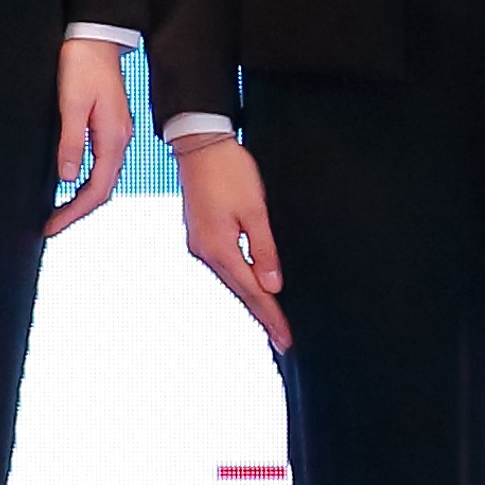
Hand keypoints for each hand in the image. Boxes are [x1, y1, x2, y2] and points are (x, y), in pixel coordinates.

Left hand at [44, 35, 134, 237]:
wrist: (96, 39)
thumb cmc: (83, 66)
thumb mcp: (72, 104)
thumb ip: (71, 142)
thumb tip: (67, 177)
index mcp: (113, 138)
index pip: (96, 189)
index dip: (74, 212)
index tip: (52, 226)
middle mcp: (119, 141)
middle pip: (102, 190)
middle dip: (77, 212)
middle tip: (50, 227)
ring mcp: (116, 135)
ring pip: (102, 179)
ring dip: (81, 200)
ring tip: (58, 214)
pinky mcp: (109, 128)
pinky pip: (101, 165)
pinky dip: (86, 182)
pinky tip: (71, 185)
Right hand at [175, 134, 291, 353]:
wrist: (199, 145)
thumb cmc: (229, 171)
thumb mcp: (255, 210)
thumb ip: (264, 249)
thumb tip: (272, 285)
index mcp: (219, 248)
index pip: (252, 292)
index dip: (271, 316)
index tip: (285, 338)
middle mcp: (205, 251)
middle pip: (239, 291)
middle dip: (262, 315)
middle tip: (281, 339)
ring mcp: (200, 243)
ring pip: (231, 280)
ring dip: (251, 300)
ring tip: (269, 320)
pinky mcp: (201, 234)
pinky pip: (224, 266)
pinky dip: (239, 280)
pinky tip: (248, 286)